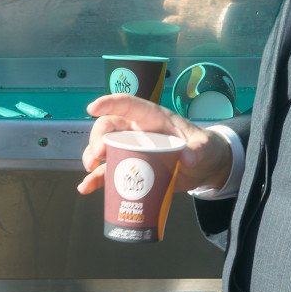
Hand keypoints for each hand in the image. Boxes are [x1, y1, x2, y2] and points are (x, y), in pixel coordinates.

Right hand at [77, 94, 230, 195]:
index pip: (129, 105)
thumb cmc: (203, 148)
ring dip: (92, 158)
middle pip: (110, 127)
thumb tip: (186, 156)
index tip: (92, 109)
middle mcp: (138, 132)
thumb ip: (197, 150)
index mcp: (153, 119)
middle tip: (97, 155)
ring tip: (89, 170)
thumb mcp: (204, 148)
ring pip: (105, 149)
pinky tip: (86, 188)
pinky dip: (96, 179)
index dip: (110, 103)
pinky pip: (109, 172)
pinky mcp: (132, 169)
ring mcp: (132, 150)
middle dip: (98, 138)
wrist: (205, 169)